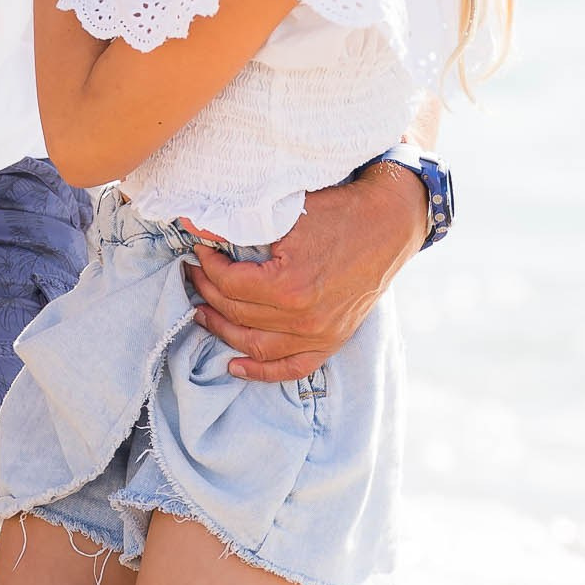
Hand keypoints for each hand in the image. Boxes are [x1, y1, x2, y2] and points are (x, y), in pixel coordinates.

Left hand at [190, 164, 426, 382]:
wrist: (389, 224)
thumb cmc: (339, 212)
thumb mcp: (287, 214)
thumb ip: (243, 227)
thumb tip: (199, 229)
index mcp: (289, 285)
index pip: (229, 284)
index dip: (208, 266)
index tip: (199, 251)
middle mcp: (304, 318)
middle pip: (237, 313)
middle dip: (207, 292)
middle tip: (195, 275)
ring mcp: (319, 334)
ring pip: (255, 345)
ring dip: (222, 330)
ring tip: (202, 313)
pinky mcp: (332, 341)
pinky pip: (291, 368)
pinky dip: (261, 372)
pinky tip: (235, 367)